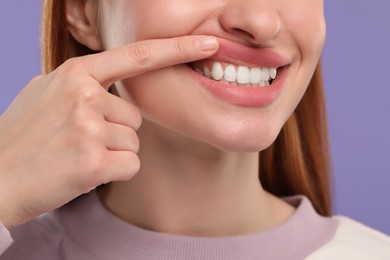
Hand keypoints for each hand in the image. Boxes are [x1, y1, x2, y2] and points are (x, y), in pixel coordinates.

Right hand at [0, 35, 218, 228]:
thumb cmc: (24, 137)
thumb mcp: (48, 93)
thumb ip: (85, 83)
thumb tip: (116, 83)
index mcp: (76, 74)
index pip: (138, 56)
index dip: (177, 48)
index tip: (208, 43)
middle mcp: (85, 96)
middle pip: (136, 116)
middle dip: (115, 131)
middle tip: (79, 140)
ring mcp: (89, 128)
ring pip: (134, 142)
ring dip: (112, 153)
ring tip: (76, 154)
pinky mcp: (94, 162)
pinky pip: (131, 165)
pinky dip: (113, 172)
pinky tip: (83, 171)